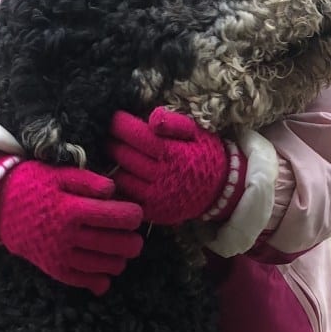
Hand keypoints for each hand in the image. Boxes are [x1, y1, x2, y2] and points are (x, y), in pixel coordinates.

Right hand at [0, 151, 143, 294]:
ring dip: (120, 260)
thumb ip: (90, 182)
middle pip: (117, 245)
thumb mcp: (60, 174)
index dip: (134, 216)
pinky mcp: (54, 269)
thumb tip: (115, 191)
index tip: (135, 213)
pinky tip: (105, 271)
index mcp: (72, 209)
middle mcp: (68, 235)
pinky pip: (84, 281)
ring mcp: (60, 256)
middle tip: (133, 236)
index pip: (119, 217)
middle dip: (133, 242)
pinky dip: (100, 280)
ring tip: (120, 251)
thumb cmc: (34, 185)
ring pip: (105, 266)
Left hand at [108, 106, 241, 224]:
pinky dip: (120, 186)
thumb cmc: (203, 155)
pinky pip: (126, 198)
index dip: (121, 125)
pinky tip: (123, 175)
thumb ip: (174, 123)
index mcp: (175, 154)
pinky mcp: (153, 213)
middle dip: (114, 144)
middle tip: (111, 137)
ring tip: (115, 155)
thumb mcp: (197, 132)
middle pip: (125, 157)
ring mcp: (157, 198)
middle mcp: (164, 178)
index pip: (139, 136)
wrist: (219, 191)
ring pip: (121, 178)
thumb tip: (152, 118)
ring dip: (115, 165)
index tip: (114, 119)